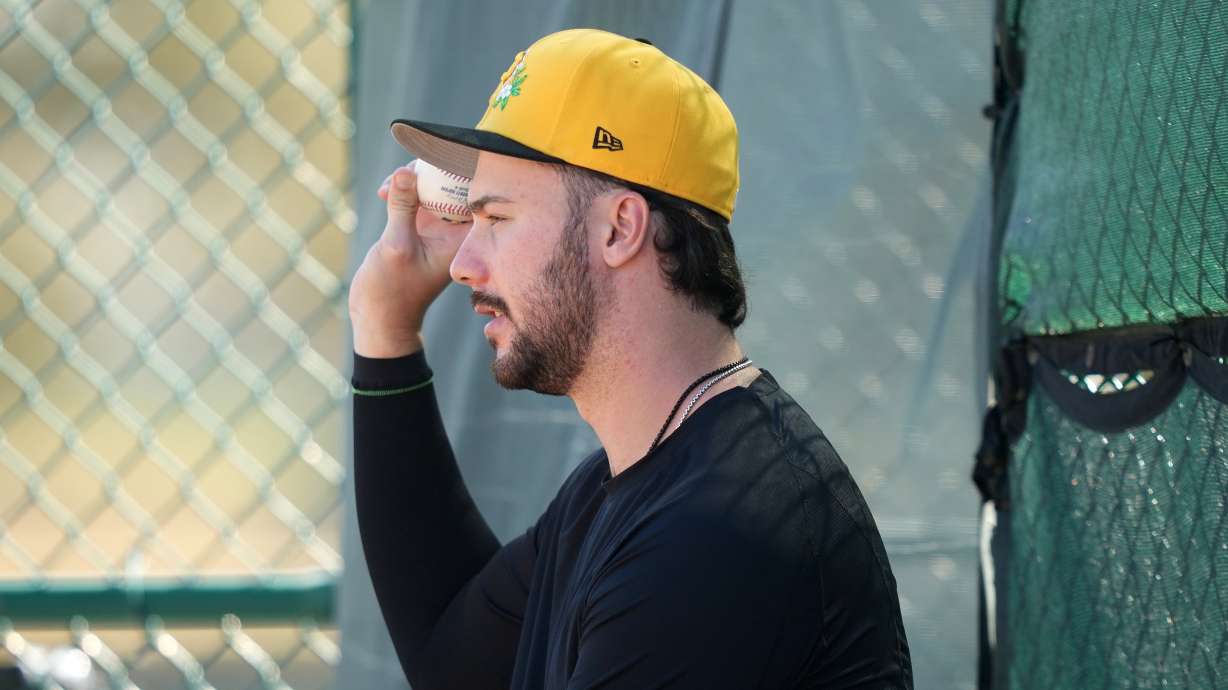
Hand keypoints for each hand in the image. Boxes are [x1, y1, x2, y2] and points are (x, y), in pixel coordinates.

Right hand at [349, 162, 469, 356]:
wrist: (379, 318)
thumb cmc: (391, 291)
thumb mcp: (396, 246)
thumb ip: (403, 207)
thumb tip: (408, 171)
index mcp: (463, 237)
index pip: (474, 192)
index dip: (462, 166)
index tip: (439, 149)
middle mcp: (454, 230)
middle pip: (455, 184)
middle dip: (431, 168)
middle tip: (404, 168)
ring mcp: (437, 228)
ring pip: (433, 187)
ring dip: (411, 178)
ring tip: (387, 186)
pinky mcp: (418, 227)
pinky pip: (416, 196)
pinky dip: (401, 189)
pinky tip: (382, 191)